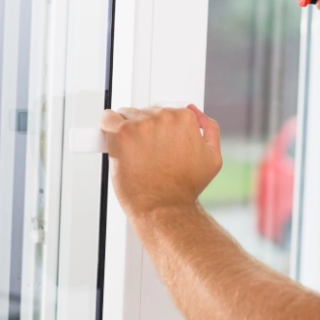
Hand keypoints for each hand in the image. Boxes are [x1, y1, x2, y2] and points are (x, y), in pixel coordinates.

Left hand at [100, 104, 221, 219]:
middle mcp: (165, 116)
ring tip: (135, 154)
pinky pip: (108, 118)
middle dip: (145, 130)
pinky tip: (113, 139)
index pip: (166, 112)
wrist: (165, 208)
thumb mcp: (212, 158)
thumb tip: (196, 112)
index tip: (157, 145)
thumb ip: (209, 130)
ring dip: (128, 131)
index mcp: (186, 118)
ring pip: (127, 116)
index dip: (160, 130)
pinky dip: (107, 126)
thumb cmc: (184, 188)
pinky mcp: (122, 132)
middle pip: (146, 112)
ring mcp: (143, 123)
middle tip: (147, 154)